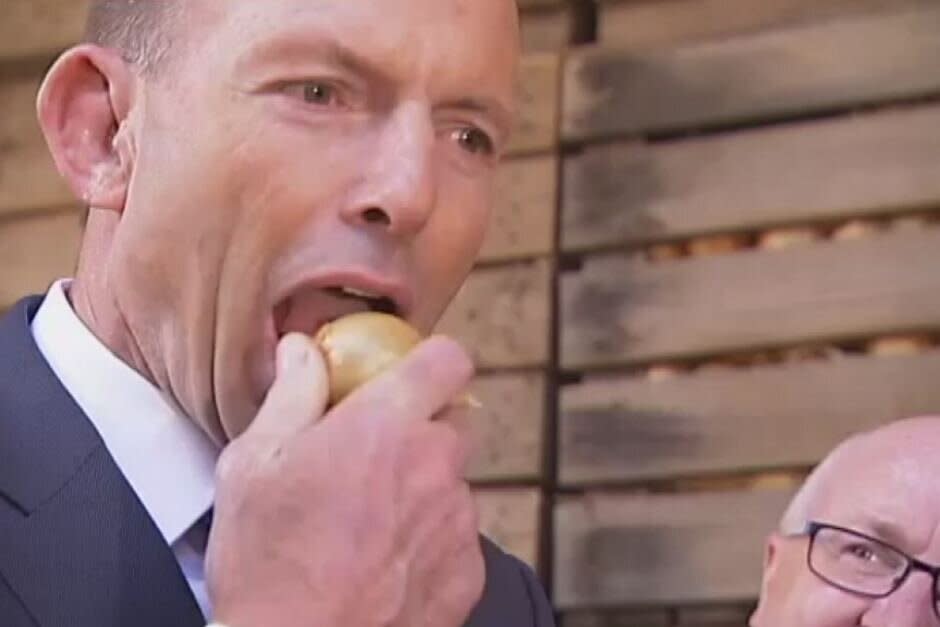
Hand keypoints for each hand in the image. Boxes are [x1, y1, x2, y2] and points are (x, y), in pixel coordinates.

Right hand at [206, 333, 484, 626]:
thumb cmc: (270, 563)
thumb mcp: (254, 463)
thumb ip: (291, 393)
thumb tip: (303, 352)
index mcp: (386, 426)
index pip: (448, 360)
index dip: (430, 362)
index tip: (406, 375)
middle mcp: (434, 466)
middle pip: (453, 422)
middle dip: (419, 430)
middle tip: (370, 457)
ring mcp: (456, 521)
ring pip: (453, 481)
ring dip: (422, 488)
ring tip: (367, 522)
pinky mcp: (467, 571)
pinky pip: (457, 535)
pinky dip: (430, 540)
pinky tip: (384, 560)